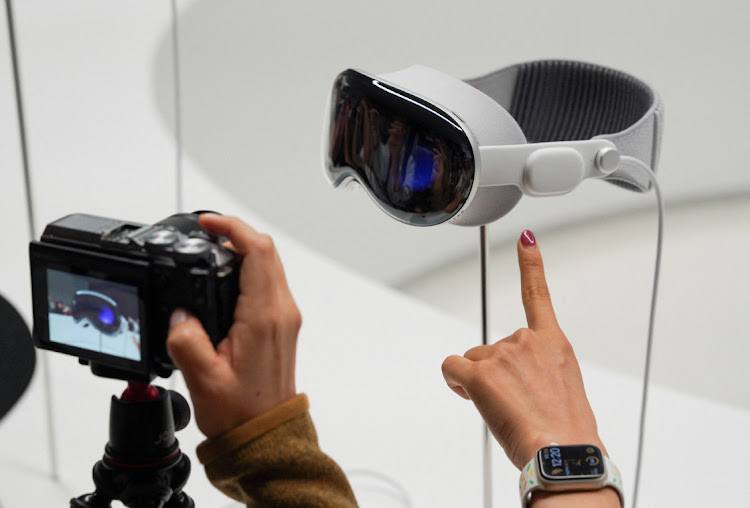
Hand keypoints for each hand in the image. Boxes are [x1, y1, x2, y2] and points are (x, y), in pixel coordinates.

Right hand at [167, 214, 300, 438]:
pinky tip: (224, 279)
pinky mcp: (282, 324)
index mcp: (264, 317)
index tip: (208, 223)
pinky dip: (248, 269)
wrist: (265, 435)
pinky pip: (268, 282)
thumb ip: (186, 339)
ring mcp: (285, 317)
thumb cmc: (242, 413)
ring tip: (211, 251)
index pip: (257, 251)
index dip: (232, 227)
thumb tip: (180, 314)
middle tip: (205, 234)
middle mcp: (282, 312)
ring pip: (269, 265)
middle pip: (266, 251)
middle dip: (236, 234)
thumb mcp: (203, 378)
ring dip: (243, 250)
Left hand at [441, 230, 604, 469]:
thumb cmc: (568, 433)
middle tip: (517, 404)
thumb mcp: (564, 392)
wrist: (565, 454)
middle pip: (493, 349)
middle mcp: (527, 341)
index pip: (538, 295)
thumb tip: (526, 387)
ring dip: (480, 383)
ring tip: (507, 409)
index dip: (531, 264)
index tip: (525, 240)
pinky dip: (454, 381)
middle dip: (496, 374)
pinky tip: (470, 397)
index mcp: (553, 344)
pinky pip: (451, 366)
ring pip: (474, 362)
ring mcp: (502, 354)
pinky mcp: (480, 372)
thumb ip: (541, 374)